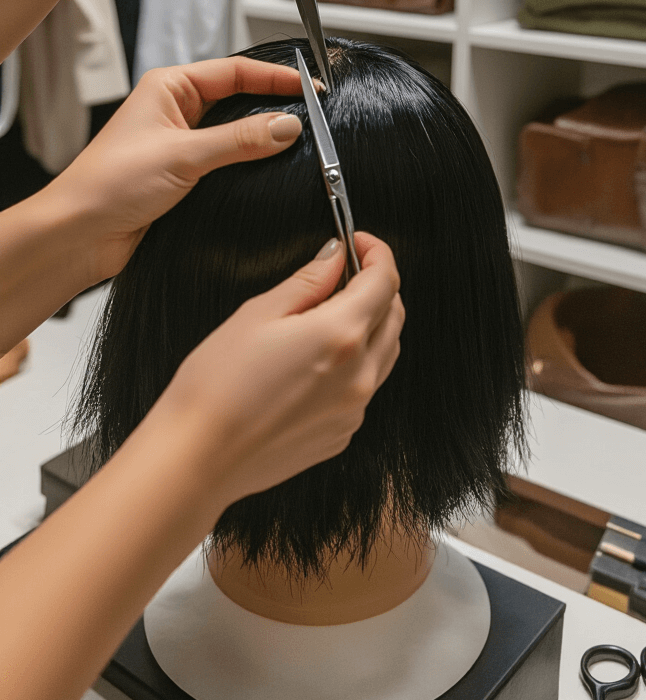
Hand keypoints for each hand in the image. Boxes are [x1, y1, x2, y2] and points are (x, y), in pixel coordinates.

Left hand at [48, 55, 304, 285]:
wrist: (78, 235)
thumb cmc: (106, 185)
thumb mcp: (183, 155)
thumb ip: (240, 140)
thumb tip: (286, 126)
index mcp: (168, 87)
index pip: (234, 71)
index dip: (274, 78)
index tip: (309, 87)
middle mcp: (175, 111)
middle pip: (238, 98)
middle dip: (273, 106)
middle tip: (312, 115)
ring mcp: (181, 143)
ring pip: (235, 132)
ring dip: (262, 138)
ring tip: (298, 142)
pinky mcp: (185, 175)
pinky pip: (228, 162)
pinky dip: (250, 165)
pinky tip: (269, 171)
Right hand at [158, 233, 403, 512]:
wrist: (198, 458)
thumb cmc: (216, 386)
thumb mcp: (257, 314)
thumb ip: (307, 282)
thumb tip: (336, 257)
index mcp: (340, 335)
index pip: (384, 281)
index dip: (376, 252)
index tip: (358, 241)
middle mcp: (359, 375)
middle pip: (394, 315)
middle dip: (378, 286)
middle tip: (344, 272)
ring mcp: (354, 409)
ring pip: (386, 352)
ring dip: (372, 324)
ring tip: (330, 313)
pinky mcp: (341, 433)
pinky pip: (365, 387)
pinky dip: (356, 363)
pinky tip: (317, 360)